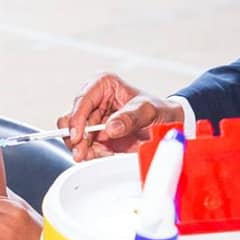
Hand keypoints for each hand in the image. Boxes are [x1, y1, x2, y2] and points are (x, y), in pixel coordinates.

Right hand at [58, 73, 184, 161]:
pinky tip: (103, 154)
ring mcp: (93, 119)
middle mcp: (94, 100)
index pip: (82, 100)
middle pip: (72, 119)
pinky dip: (89, 153)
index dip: (76, 119)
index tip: (78, 136)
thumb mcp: (148, 111)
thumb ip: (130, 118)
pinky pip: (83, 146)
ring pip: (73, 134)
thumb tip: (110, 128)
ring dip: (81, 147)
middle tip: (82, 152)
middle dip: (76, 138)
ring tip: (95, 154)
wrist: (167, 125)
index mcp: (103, 85)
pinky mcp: (95, 135)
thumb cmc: (158, 110)